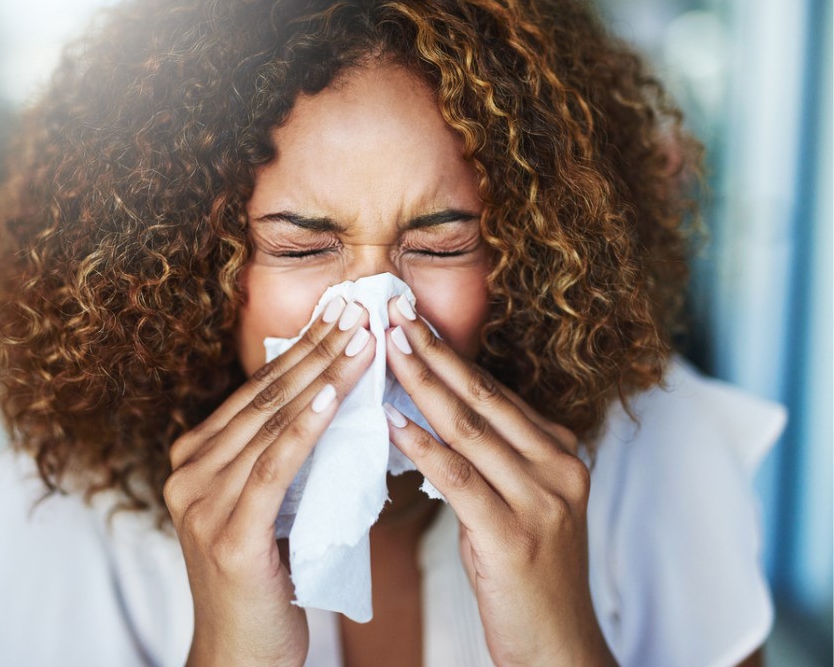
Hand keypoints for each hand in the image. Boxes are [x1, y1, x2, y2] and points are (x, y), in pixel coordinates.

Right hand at [165, 297, 375, 666]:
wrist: (240, 658)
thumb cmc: (261, 584)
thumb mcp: (265, 509)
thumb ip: (277, 460)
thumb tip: (327, 401)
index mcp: (192, 461)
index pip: (254, 393)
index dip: (299, 349)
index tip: (340, 314)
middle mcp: (187, 474)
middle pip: (262, 398)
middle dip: (315, 349)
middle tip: (358, 310)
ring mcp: (202, 503)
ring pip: (271, 424)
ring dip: (322, 377)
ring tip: (361, 341)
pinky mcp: (228, 534)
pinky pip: (274, 467)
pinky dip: (306, 428)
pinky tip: (334, 397)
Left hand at [381, 295, 615, 666]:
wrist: (558, 647)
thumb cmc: (525, 575)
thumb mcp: (515, 503)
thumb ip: (487, 457)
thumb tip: (430, 410)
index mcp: (560, 452)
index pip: (496, 391)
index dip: (450, 352)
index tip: (410, 318)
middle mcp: (558, 467)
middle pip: (483, 397)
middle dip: (433, 350)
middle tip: (393, 310)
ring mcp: (541, 500)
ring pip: (469, 428)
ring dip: (422, 383)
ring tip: (384, 347)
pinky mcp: (513, 535)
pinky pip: (459, 478)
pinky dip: (423, 445)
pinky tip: (391, 421)